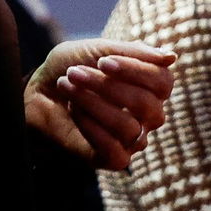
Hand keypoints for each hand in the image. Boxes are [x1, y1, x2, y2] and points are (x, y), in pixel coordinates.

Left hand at [25, 39, 176, 170]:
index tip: (103, 61)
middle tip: (75, 72)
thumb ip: (134, 53)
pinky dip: (91, 127)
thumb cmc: (71, 68)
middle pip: (147, 104)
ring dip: (92, 102)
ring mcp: (133, 138)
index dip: (136, 70)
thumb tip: (173, 58)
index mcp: (150, 87)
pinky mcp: (114, 159)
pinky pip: (116, 150)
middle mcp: (148, 115)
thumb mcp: (98, 51)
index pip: (163, 81)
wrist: (37, 92)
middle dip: (107, 86)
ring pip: (128, 126)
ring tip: (67, 86)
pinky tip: (73, 111)